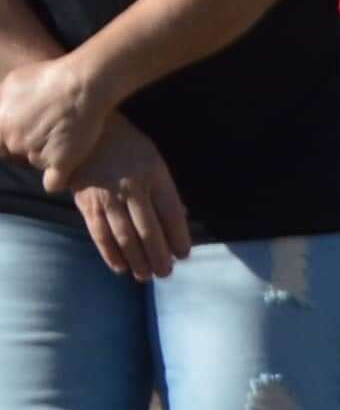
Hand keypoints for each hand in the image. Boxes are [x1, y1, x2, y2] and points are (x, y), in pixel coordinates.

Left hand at [0, 51, 110, 187]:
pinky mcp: (60, 163)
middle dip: (28, 148)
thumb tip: (0, 113)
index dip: (8, 141)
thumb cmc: (50, 75)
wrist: (83, 82)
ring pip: (36, 165)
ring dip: (46, 158)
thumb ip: (1, 103)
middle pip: (16, 156)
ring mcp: (36, 155)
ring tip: (65, 139)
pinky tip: (65, 170)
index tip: (21, 136)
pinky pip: (53, 183)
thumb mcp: (12, 82)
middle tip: (46, 133)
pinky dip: (59, 179)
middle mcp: (14, 142)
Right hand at [65, 115, 187, 282]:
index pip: (171, 213)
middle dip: (159, 256)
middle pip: (148, 230)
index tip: (184, 254)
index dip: (179, 237)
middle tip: (166, 273)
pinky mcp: (86, 203)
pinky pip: (99, 234)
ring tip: (146, 276)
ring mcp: (107, 197)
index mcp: (154, 175)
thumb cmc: (127, 148)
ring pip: (125, 237)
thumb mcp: (154, 161)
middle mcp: (131, 188)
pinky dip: (111, 254)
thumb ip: (165, 191)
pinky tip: (121, 267)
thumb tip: (180, 221)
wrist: (84, 133)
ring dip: (137, 261)